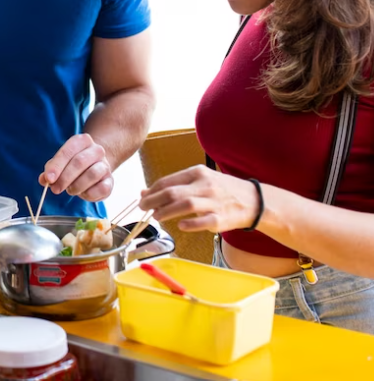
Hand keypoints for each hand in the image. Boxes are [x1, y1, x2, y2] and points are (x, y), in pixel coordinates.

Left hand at [40, 134, 112, 201]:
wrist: (95, 166)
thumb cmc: (72, 164)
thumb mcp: (59, 164)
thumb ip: (50, 171)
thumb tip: (44, 179)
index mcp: (81, 141)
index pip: (67, 151)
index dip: (57, 166)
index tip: (49, 179)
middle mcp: (96, 150)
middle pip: (80, 162)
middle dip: (65, 178)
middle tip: (55, 189)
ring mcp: (105, 165)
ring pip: (92, 174)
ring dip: (77, 186)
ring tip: (70, 190)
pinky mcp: (110, 180)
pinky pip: (102, 188)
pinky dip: (89, 194)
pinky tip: (83, 193)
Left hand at [139, 165, 261, 232]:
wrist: (254, 200)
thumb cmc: (221, 190)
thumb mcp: (199, 181)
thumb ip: (174, 185)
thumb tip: (145, 192)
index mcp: (198, 173)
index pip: (167, 181)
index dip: (151, 191)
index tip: (142, 198)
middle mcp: (205, 185)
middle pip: (173, 192)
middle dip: (153, 201)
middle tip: (143, 208)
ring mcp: (215, 202)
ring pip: (186, 205)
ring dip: (166, 212)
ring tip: (156, 217)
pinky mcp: (222, 218)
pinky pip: (204, 221)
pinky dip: (190, 224)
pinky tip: (180, 225)